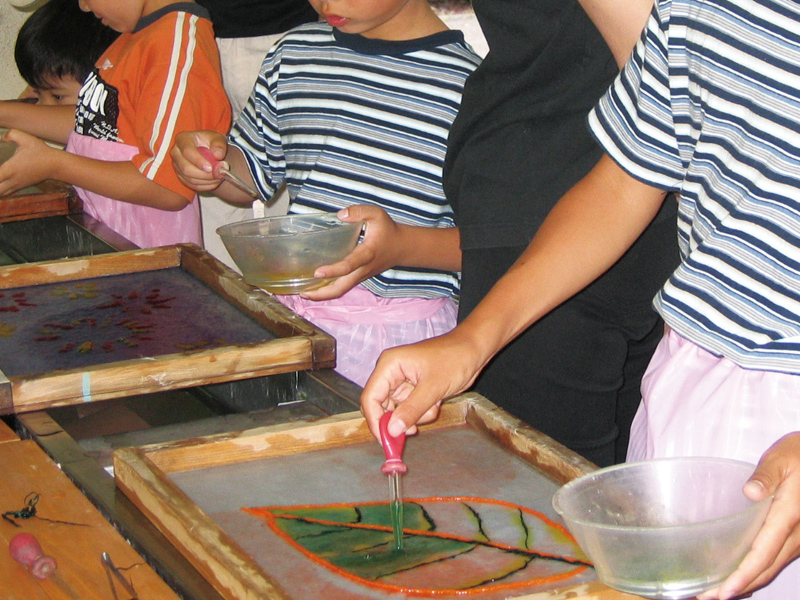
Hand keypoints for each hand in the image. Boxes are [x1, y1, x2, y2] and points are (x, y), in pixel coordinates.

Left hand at [0, 129, 58, 194]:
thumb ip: (11, 134)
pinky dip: (1, 192)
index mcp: (10, 169)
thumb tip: (3, 138)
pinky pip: (7, 193)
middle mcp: (12, 180)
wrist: (55, 165)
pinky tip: (0, 186)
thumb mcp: (25, 138)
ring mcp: (17, 185)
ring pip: (1, 193)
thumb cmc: (40, 151)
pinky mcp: (22, 186)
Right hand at [170, 130, 227, 192]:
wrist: (208, 149)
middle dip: (204, 174)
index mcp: (183, 139)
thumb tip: (218, 155)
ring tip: (219, 177)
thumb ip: (219, 145)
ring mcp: (177, 165)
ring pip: (189, 178)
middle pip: (186, 168)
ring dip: (206, 181)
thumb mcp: (217, 138)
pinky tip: (214, 182)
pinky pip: (191, 185)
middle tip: (218, 175)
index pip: (187, 151)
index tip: (211, 168)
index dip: (199, 161)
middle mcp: (176, 152)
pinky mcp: (181, 175)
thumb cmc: (211, 142)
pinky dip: (204, 186)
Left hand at [303, 205, 402, 299]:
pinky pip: (342, 287)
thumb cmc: (388, 230)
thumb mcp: (377, 214)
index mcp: (366, 254)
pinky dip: (328, 289)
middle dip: (322, 293)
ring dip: (323, 294)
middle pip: (341, 288)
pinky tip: (314, 287)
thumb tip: (340, 215)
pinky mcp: (358, 277)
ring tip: (303, 293)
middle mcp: (362, 269)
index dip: (333, 270)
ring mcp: (360, 276)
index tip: (317, 273)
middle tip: (303, 292)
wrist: (402, 248)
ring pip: (341, 290)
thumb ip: (359, 211)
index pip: (348, 266)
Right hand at [360, 328, 486, 440]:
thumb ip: (411, 410)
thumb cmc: (454, 360)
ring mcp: (401, 383)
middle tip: (413, 432)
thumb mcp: (433, 388)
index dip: (375, 421)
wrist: (474, 351)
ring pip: (397, 412)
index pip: (370, 397)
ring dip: (415, 416)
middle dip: (398, 420)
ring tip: (433, 406)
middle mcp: (390, 374)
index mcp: (389, 365)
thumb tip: (391, 431)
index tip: (386, 440)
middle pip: (381, 407)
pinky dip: (422, 412)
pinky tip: (436, 402)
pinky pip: (410, 410)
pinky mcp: (413, 390)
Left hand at [698, 432, 799, 598]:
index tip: (723, 592)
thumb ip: (766, 475)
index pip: (763, 554)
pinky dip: (755, 571)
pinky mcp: (796, 536)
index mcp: (788, 516)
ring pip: (771, 568)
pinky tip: (736, 573)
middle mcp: (796, 534)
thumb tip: (750, 492)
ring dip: (745, 582)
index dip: (743, 576)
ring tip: (714, 590)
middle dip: (736, 586)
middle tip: (704, 597)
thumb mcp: (782, 458)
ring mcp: (798, 538)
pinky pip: (775, 560)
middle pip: (765, 569)